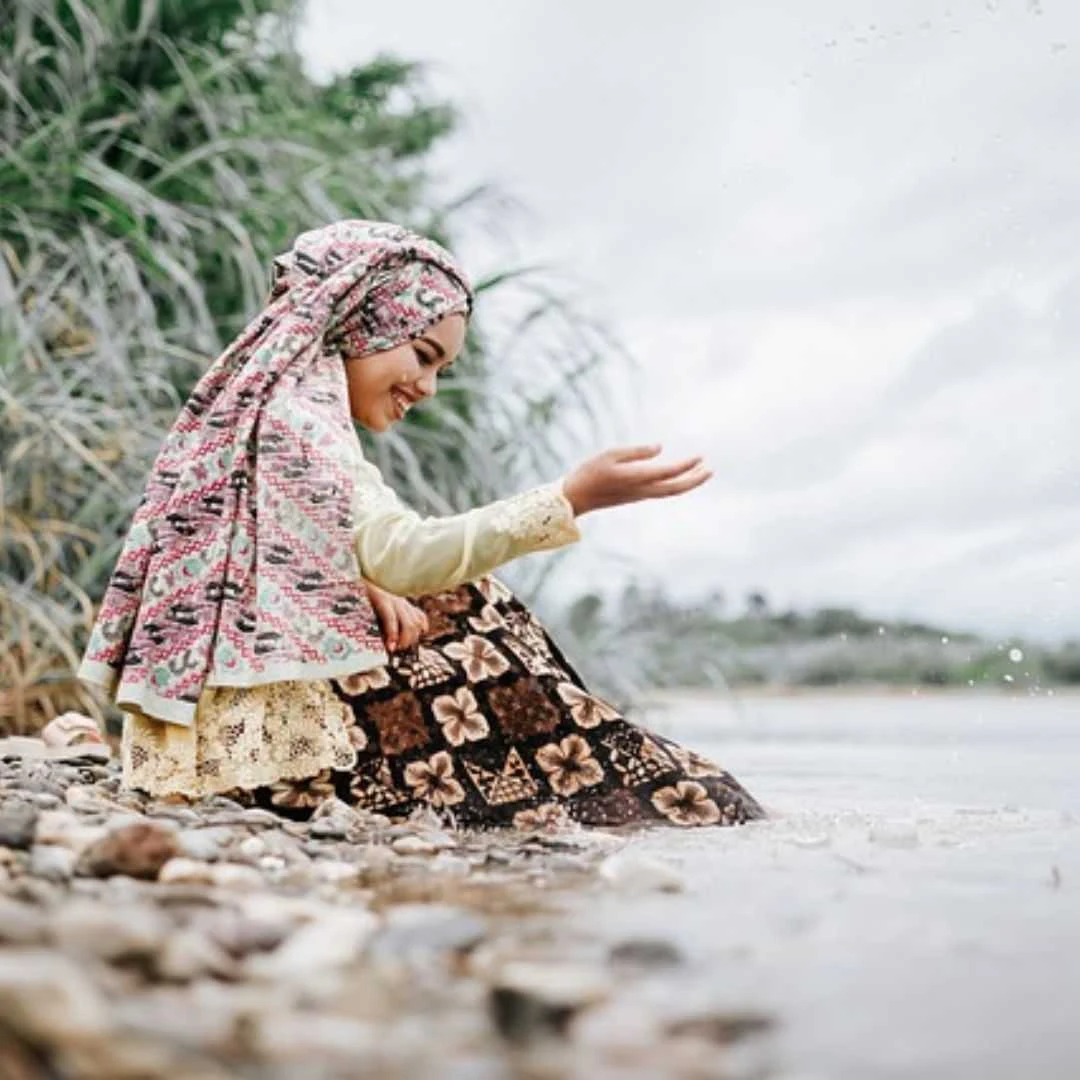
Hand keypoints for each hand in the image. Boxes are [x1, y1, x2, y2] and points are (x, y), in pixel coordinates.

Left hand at [364, 579, 428, 651]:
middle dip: (405, 640)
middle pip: (409, 623)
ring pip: (417, 621)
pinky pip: (419, 615)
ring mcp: (403, 602)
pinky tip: (418, 634)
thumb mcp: (361, 605)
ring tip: (403, 644)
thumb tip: (373, 639)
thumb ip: (367, 619)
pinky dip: (421, 627)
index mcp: (381, 599)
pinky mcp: (407, 604)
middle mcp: (396, 600)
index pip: (391, 618)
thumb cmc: (362, 593)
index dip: (393, 635)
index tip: (391, 648)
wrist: (369, 578)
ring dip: (413, 637)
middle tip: (396, 648)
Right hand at [562, 445, 711, 515]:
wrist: (575, 498)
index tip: (700, 456)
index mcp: (635, 478)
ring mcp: (639, 495)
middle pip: (675, 488)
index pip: (668, 473)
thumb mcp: (610, 454)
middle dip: (695, 480)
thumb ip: (636, 452)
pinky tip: (678, 477)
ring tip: (701, 471)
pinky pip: (662, 492)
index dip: (686, 465)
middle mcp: (641, 490)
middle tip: (711, 469)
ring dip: (687, 483)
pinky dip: (675, 485)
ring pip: (670, 492)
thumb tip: (660, 448)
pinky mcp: (635, 496)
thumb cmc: (589, 472)